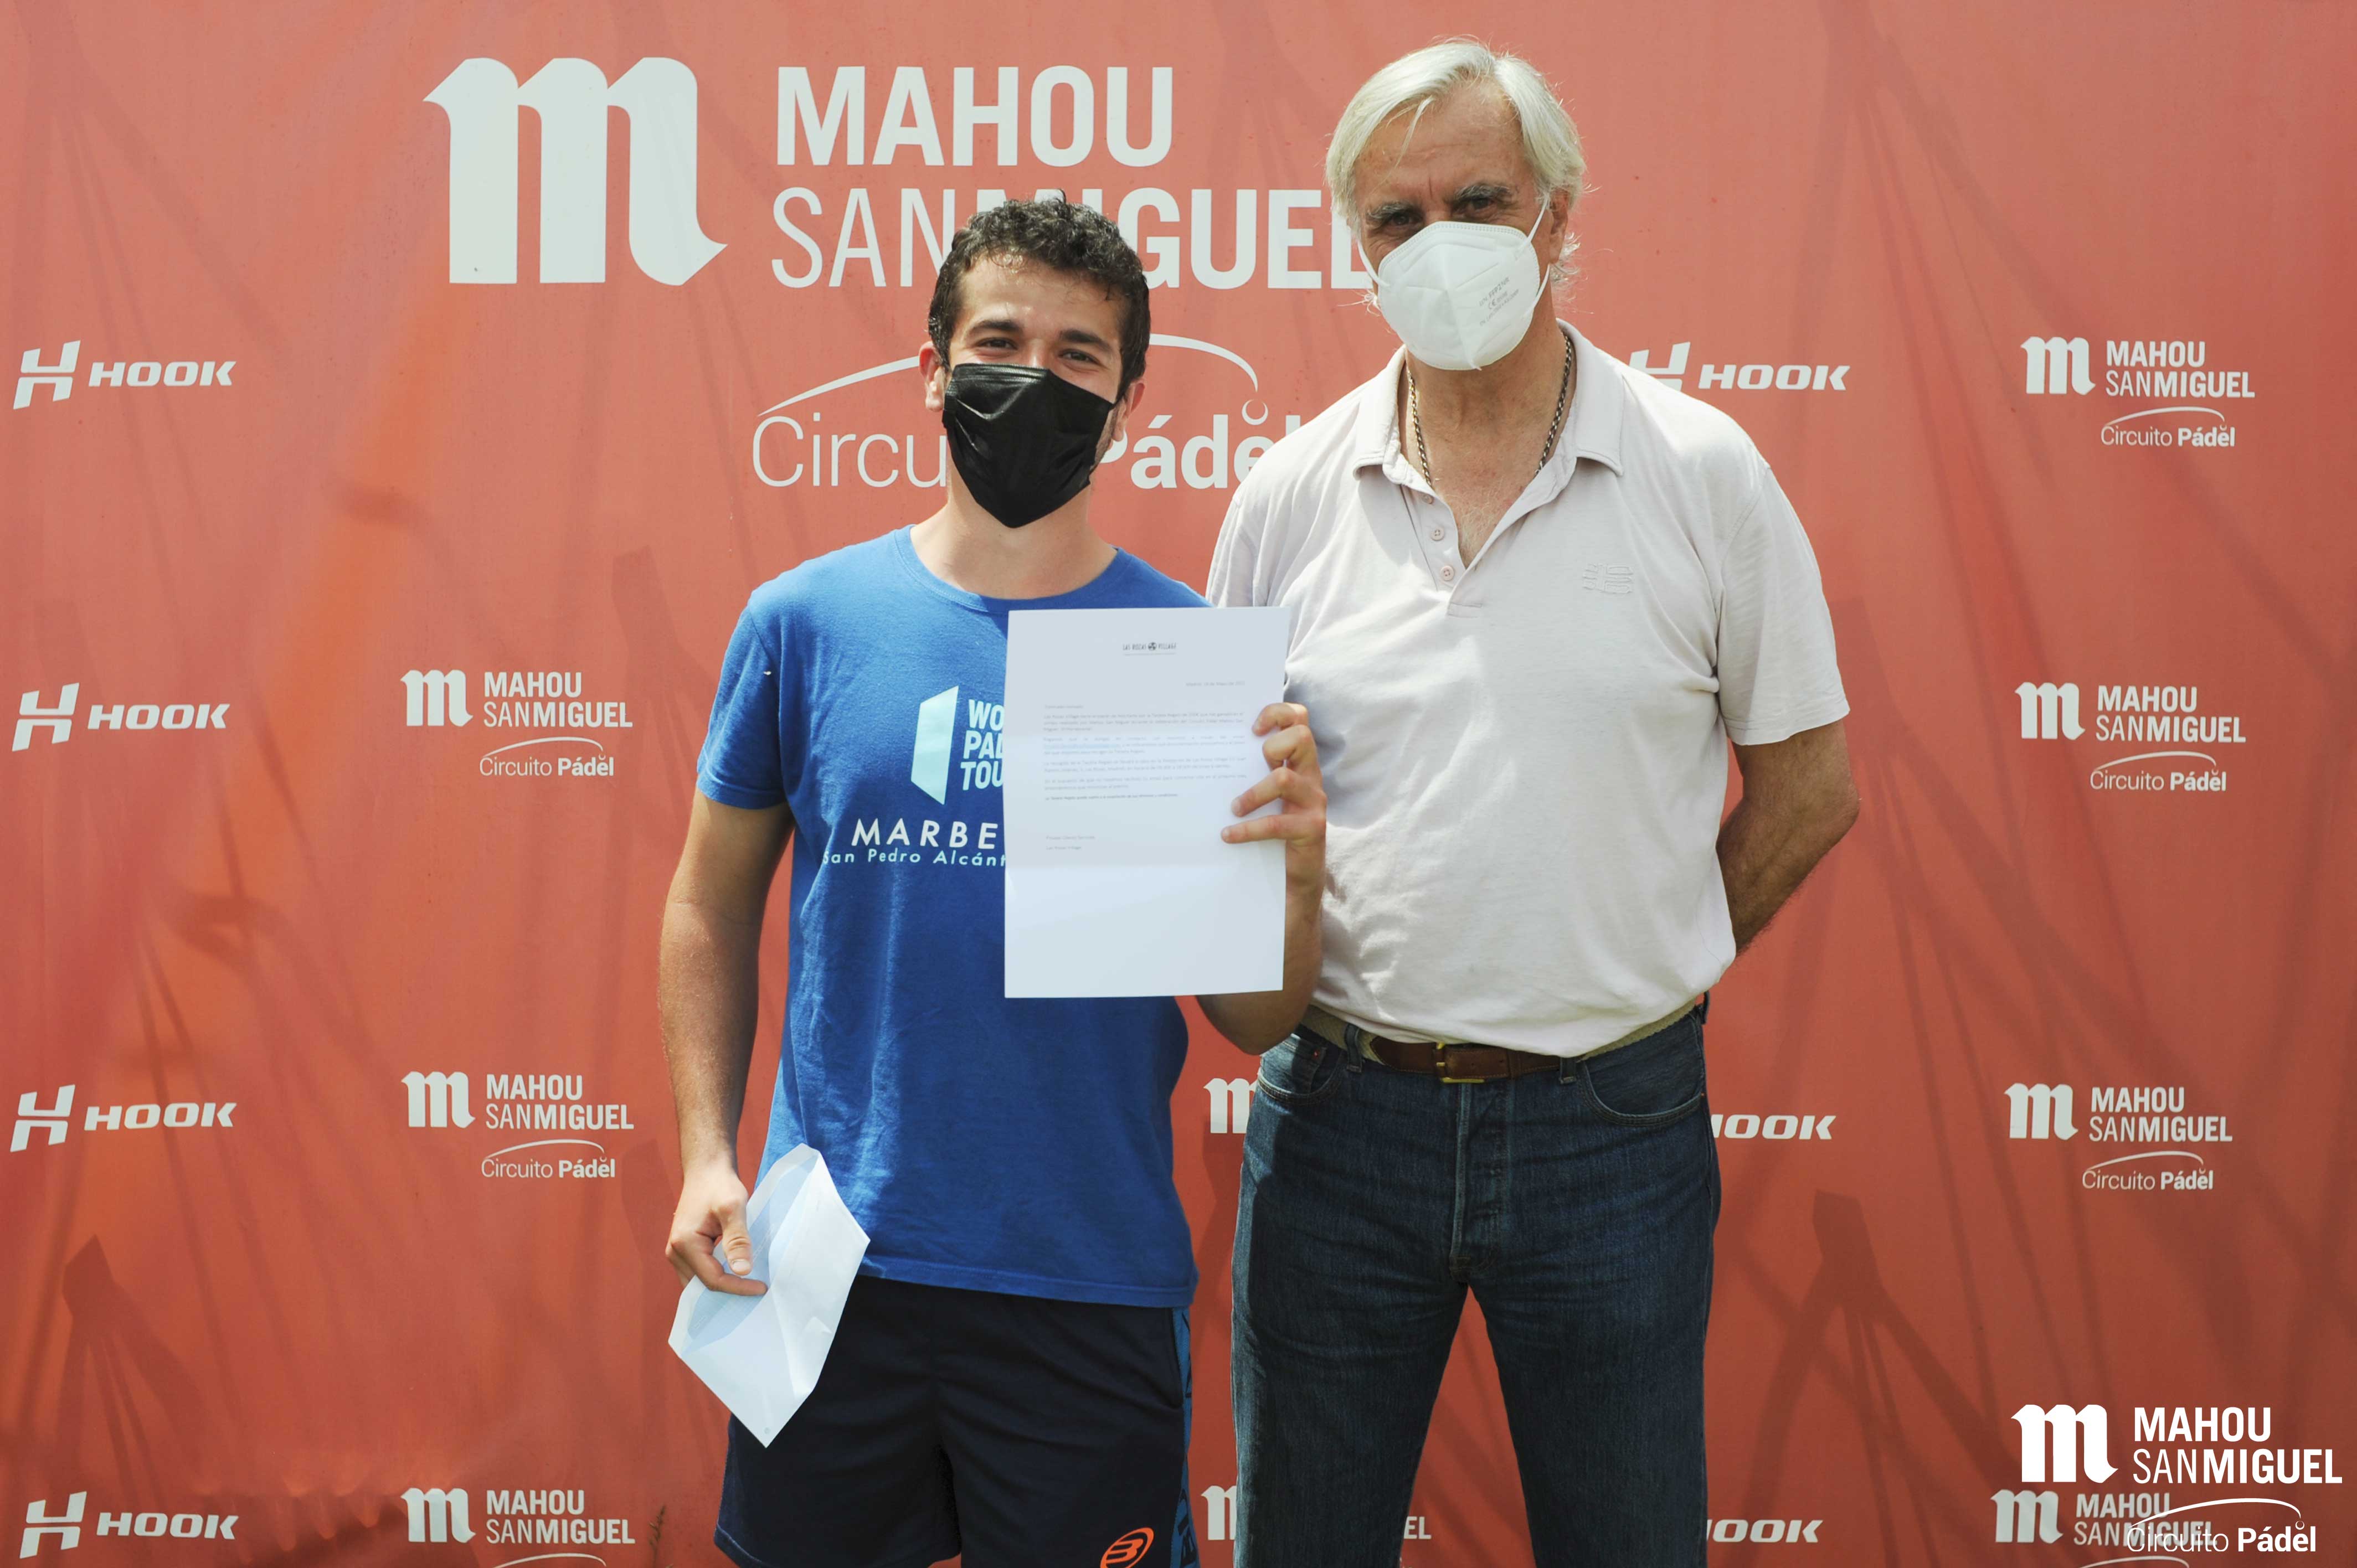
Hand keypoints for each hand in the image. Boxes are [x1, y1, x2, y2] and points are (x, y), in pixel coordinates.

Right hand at [666, 1160, 766, 1295]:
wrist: (706, 1170)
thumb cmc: (719, 1185)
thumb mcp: (733, 1208)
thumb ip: (737, 1239)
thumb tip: (742, 1271)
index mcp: (685, 1244)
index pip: (713, 1279)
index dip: (738, 1287)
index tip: (762, 1287)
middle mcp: (675, 1252)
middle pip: (703, 1286)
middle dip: (729, 1292)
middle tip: (757, 1292)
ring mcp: (677, 1252)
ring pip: (700, 1282)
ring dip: (723, 1285)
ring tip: (749, 1286)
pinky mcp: (684, 1249)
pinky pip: (700, 1272)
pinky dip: (717, 1275)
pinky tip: (736, 1273)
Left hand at [1221, 702, 1326, 883]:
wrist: (1298, 874)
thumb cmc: (1275, 830)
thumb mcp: (1266, 796)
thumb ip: (1252, 774)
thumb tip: (1209, 755)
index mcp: (1299, 762)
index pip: (1299, 719)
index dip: (1278, 713)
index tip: (1253, 728)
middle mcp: (1310, 776)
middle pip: (1302, 736)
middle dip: (1273, 745)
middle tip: (1256, 764)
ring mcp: (1314, 801)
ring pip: (1283, 779)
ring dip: (1253, 793)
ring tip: (1234, 808)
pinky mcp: (1311, 828)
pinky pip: (1275, 823)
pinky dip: (1248, 829)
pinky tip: (1228, 835)